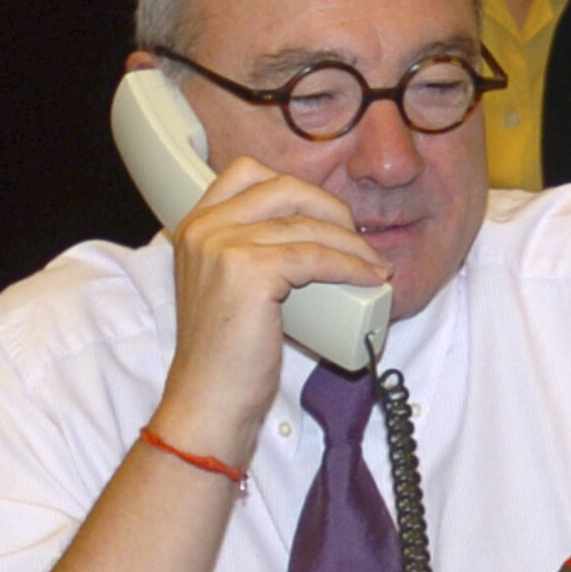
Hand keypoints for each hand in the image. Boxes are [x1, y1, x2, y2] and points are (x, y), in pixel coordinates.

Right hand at [152, 155, 392, 462]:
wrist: (209, 399)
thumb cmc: (228, 354)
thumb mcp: (229, 285)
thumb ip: (250, 251)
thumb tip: (312, 233)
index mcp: (195, 225)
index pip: (248, 173)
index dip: (298, 189)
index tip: (326, 216)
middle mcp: (203, 227)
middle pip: (284, 187)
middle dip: (332, 209)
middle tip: (357, 239)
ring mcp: (221, 246)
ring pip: (307, 225)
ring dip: (352, 243)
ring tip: (375, 265)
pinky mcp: (247, 271)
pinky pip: (315, 256)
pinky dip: (350, 265)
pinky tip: (369, 276)